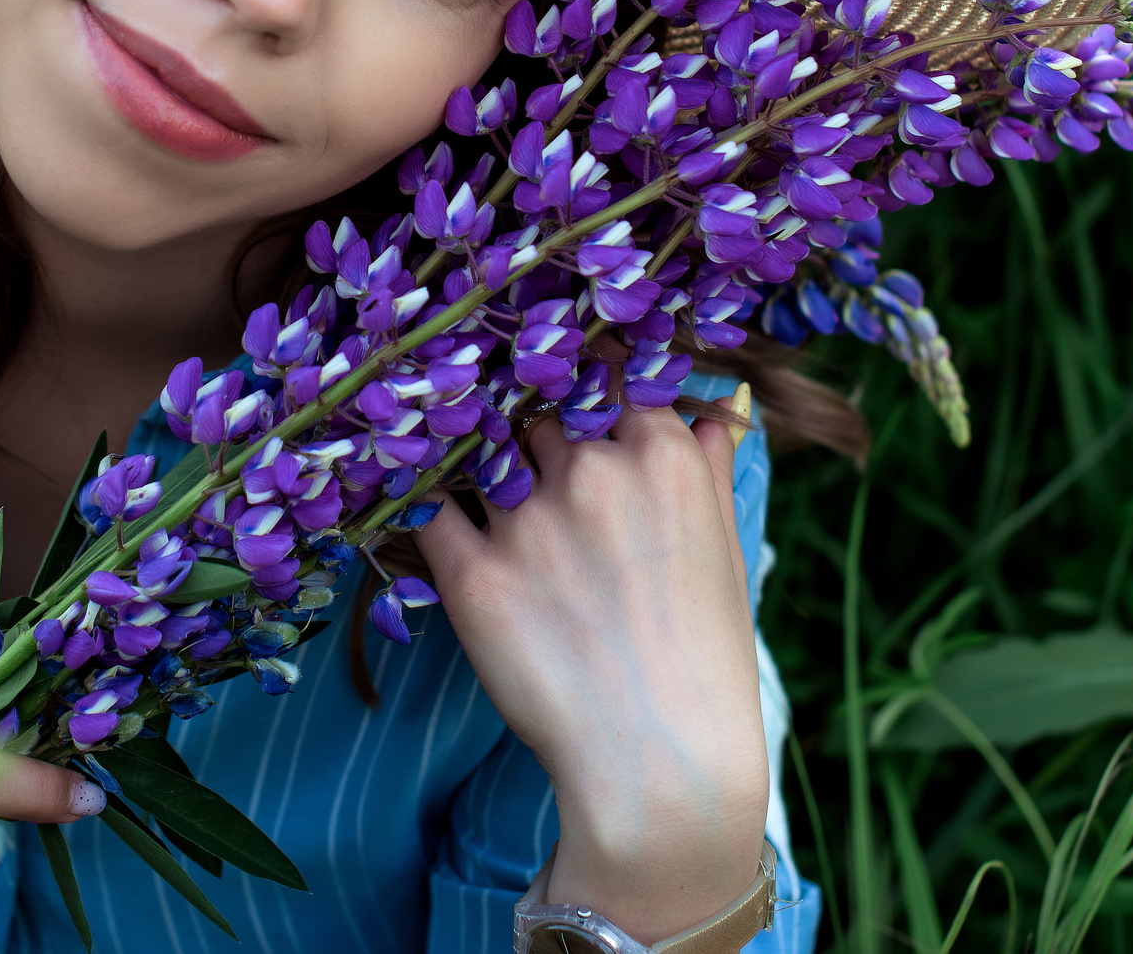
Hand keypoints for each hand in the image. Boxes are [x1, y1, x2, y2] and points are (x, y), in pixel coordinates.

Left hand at [418, 403, 768, 942]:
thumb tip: (706, 409)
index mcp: (661, 456)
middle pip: (532, 400)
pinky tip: (406, 503)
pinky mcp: (471, 575)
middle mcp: (592, 472)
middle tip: (504, 429)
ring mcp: (527, 521)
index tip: (558, 378)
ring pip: (476, 445)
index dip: (577, 371)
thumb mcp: (726, 550)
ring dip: (468, 451)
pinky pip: (422, 510)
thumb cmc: (704, 660)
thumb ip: (708, 468)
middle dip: (522, 414)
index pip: (604, 368)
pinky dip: (414, 502)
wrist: (662, 765)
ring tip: (451, 456)